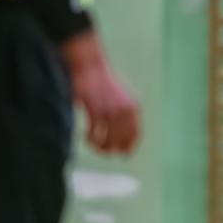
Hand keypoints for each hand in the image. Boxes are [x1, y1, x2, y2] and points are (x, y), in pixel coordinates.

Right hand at [64, 35, 140, 154]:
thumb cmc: (104, 84)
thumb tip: (125, 138)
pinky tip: (86, 138)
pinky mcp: (94, 110)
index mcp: (133, 108)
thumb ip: (126, 115)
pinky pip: (93, 133)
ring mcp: (109, 111)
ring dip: (99, 147)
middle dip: (111, 149)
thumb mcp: (122, 98)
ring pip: (106, 140)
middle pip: (120, 141)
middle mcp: (123, 111)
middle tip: (103, 152)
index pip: (135, 135)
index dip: (129, 147)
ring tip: (94, 146)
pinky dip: (90, 139)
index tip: (122, 154)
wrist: (91, 68)